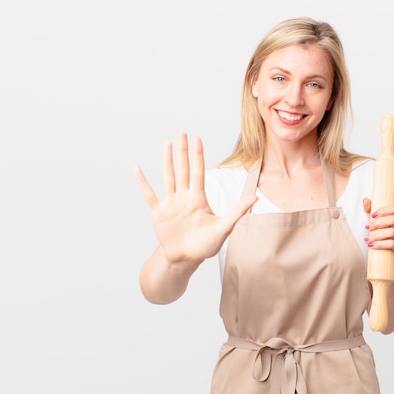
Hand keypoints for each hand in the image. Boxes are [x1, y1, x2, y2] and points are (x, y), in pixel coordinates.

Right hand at [134, 132, 256, 262]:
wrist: (186, 260)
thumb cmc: (206, 245)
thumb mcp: (225, 227)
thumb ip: (238, 211)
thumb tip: (255, 198)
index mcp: (199, 198)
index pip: (199, 171)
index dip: (197, 155)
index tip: (197, 138)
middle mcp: (184, 197)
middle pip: (183, 169)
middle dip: (183, 152)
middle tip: (181, 133)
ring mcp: (170, 204)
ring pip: (168, 177)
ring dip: (167, 161)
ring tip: (166, 144)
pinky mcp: (158, 213)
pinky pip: (149, 195)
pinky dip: (143, 182)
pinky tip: (138, 169)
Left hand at [362, 199, 393, 267]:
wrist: (387, 259)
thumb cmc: (383, 238)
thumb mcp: (377, 223)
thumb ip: (371, 211)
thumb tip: (365, 200)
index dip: (384, 210)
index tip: (372, 215)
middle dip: (378, 223)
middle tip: (367, 227)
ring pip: (392, 232)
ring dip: (377, 235)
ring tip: (368, 238)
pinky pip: (392, 244)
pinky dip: (379, 244)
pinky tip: (371, 245)